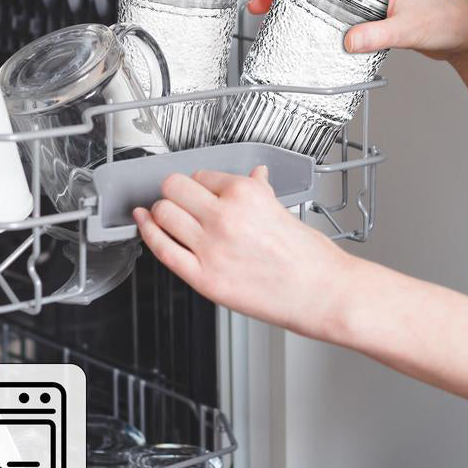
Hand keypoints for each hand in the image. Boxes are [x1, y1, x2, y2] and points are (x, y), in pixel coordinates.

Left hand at [132, 167, 352, 334]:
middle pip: (174, 187)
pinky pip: (162, 249)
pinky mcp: (204, 277)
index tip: (200, 190)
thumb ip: (260, 191)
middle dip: (175, 191)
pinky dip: (149, 233)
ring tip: (169, 216)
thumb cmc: (310, 256)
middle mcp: (224, 215)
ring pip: (163, 213)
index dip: (200, 184)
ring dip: (162, 212)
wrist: (322, 292)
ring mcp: (210, 246)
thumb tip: (254, 176)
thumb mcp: (284, 209)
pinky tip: (145, 224)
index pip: (202, 175)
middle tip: (180, 200)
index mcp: (245, 193)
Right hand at [247, 0, 467, 60]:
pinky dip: (324, 19)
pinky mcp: (376, 9)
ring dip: (306, 6)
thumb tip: (347, 41)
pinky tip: (310, 31)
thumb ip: (377, 35)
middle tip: (265, 7)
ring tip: (280, 19)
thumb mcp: (410, 29)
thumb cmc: (450, 20)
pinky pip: (342, 11)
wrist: (467, 34)